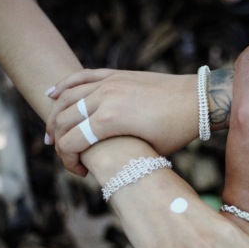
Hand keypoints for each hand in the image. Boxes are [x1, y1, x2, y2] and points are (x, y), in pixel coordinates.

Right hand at [45, 70, 198, 175]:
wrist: (197, 99)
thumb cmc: (176, 131)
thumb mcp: (148, 152)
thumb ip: (121, 155)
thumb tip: (102, 165)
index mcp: (111, 120)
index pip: (71, 142)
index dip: (69, 162)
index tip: (82, 173)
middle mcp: (105, 98)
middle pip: (64, 120)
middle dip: (57, 140)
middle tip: (61, 154)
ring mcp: (110, 83)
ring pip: (68, 97)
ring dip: (54, 115)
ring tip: (51, 132)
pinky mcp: (116, 74)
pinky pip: (83, 76)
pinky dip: (64, 85)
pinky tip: (52, 94)